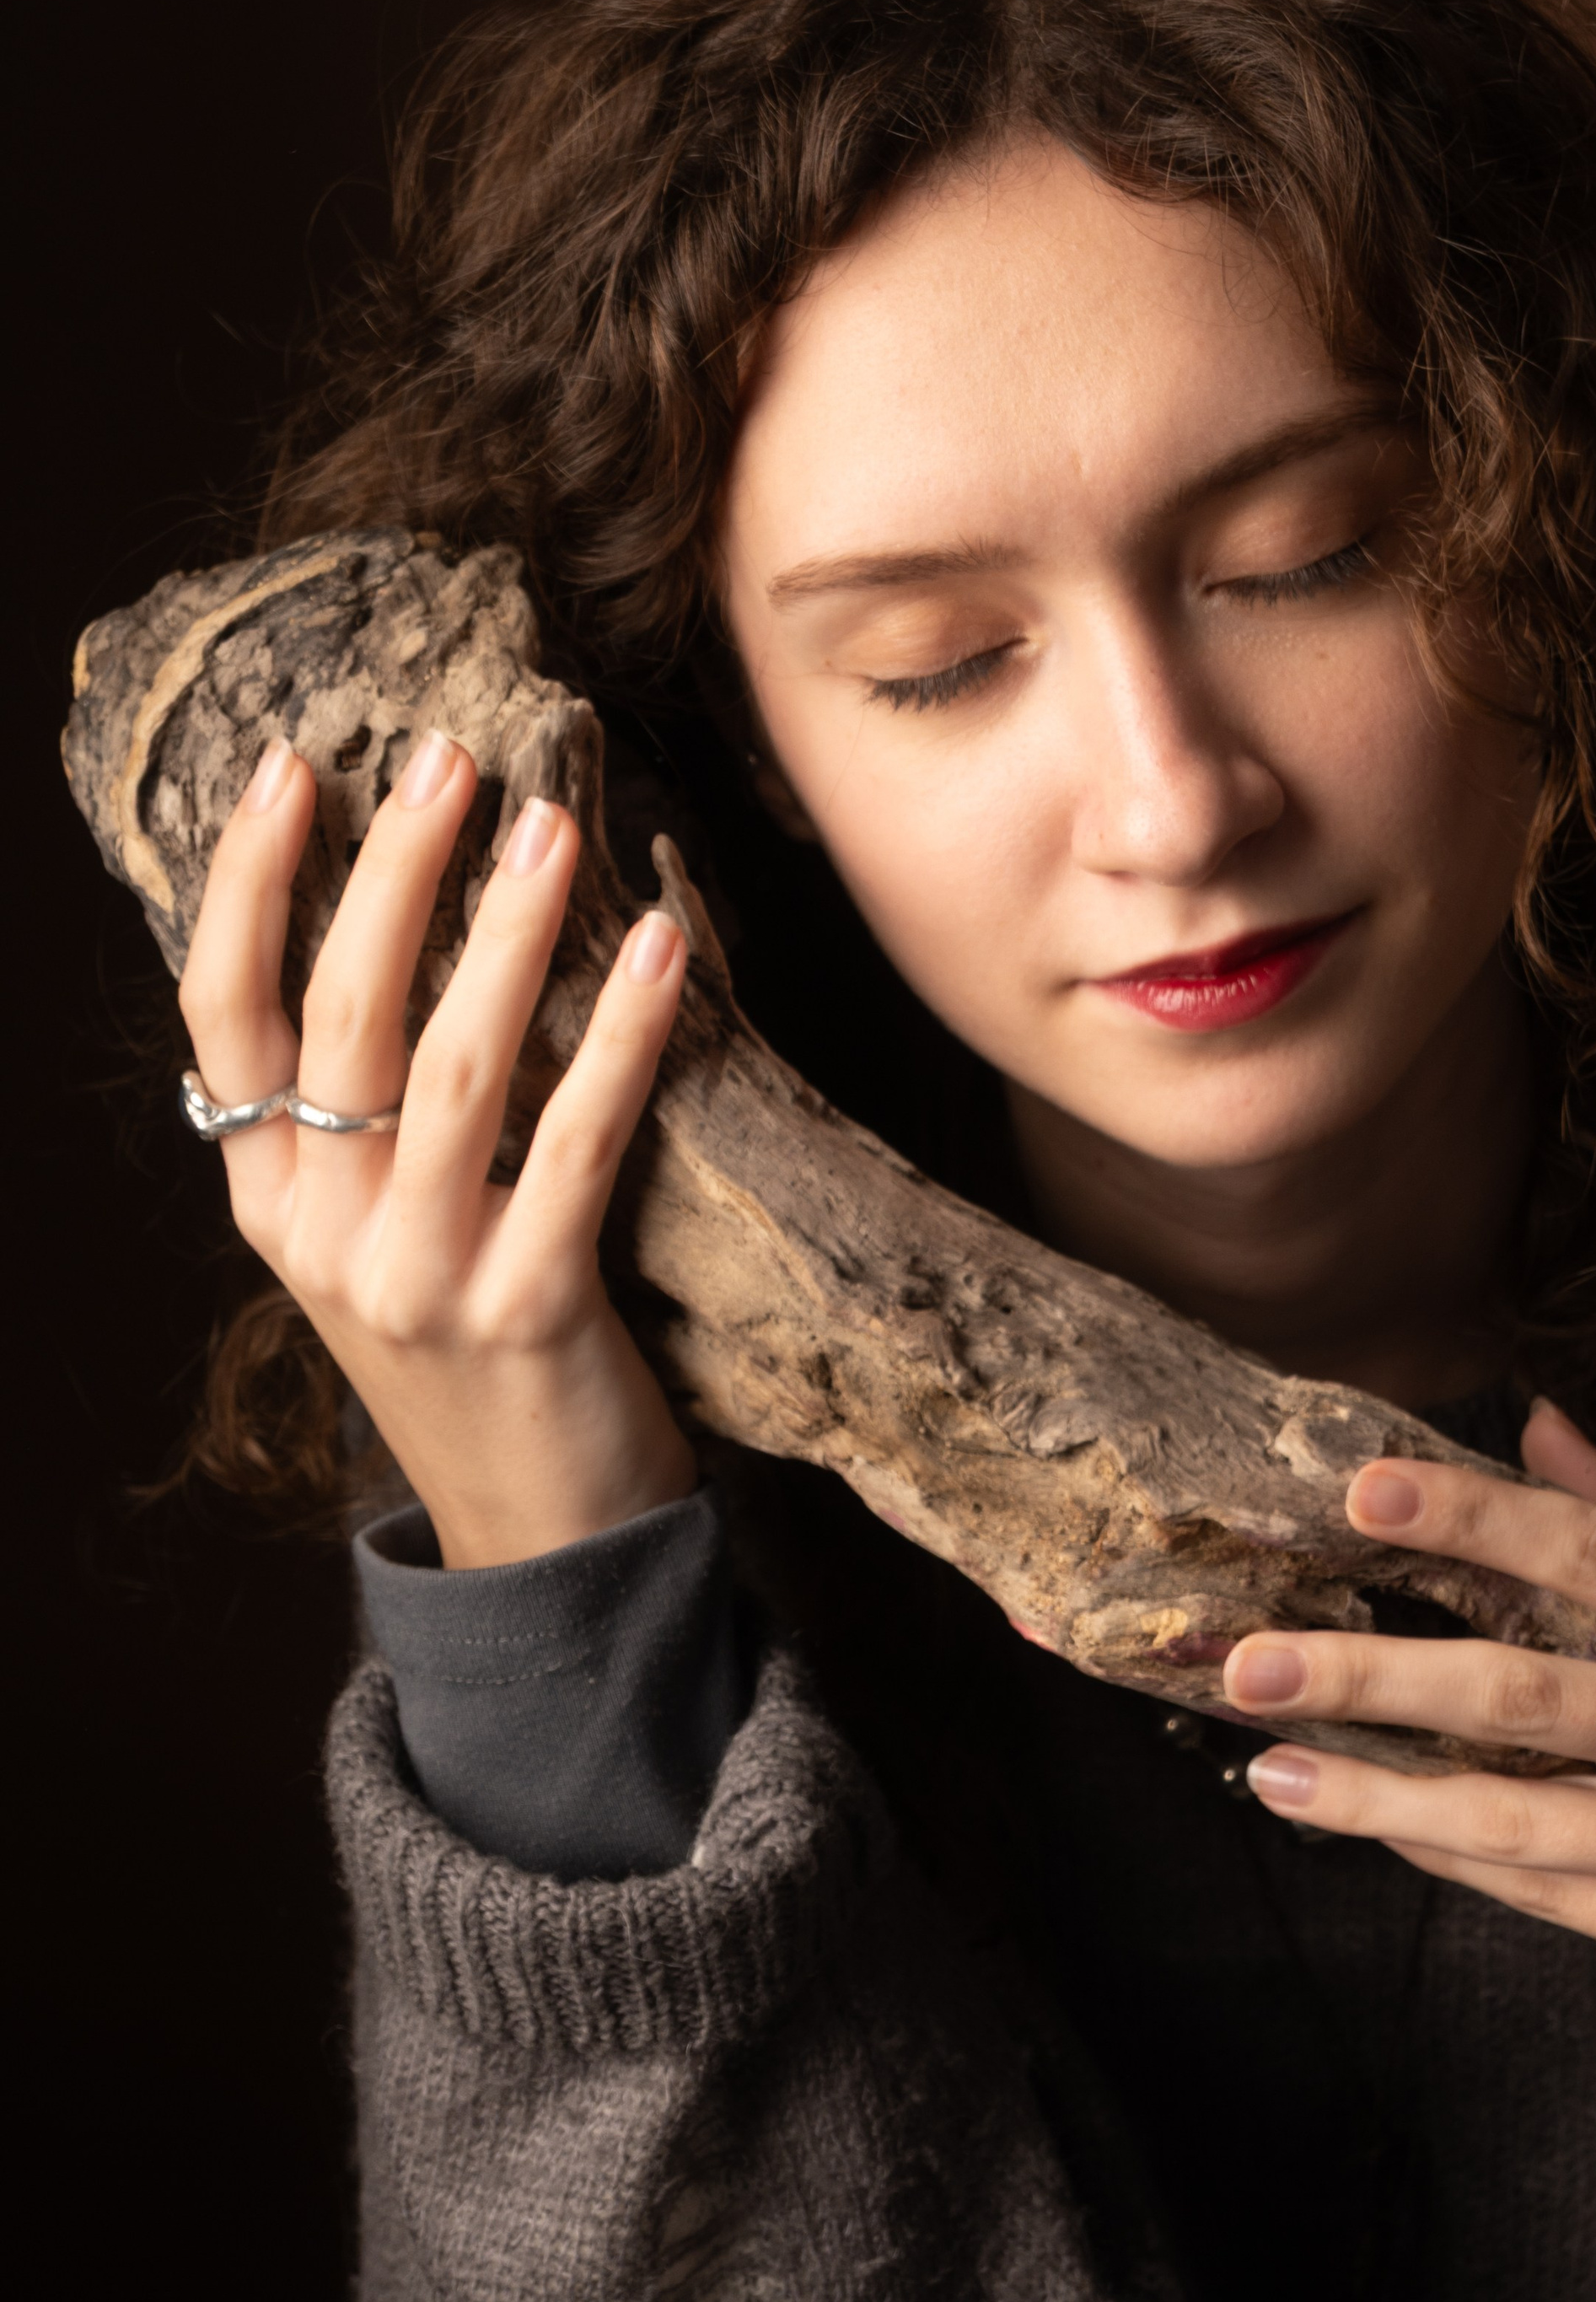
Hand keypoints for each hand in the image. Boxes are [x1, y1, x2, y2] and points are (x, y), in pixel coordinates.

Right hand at [177, 729, 697, 1565]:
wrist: (541, 1544)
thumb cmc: (480, 1360)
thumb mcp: (382, 1243)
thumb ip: (368, 1127)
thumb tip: (406, 945)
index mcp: (273, 1202)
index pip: (226, 1017)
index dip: (252, 885)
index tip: (292, 768)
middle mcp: (322, 1235)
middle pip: (340, 1016)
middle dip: (394, 871)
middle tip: (451, 757)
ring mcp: (417, 1278)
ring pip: (452, 1067)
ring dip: (506, 931)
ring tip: (553, 824)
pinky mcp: (527, 1311)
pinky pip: (578, 1143)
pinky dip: (621, 1036)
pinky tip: (663, 948)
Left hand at [1221, 1400, 1595, 1998]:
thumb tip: (1536, 1428)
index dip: (1481, 1519)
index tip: (1366, 1493)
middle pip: (1530, 1696)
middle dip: (1376, 1677)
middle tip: (1251, 1661)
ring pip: (1513, 1814)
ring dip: (1372, 1794)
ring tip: (1267, 1765)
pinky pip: (1539, 1889)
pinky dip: (1442, 1849)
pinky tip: (1362, 1816)